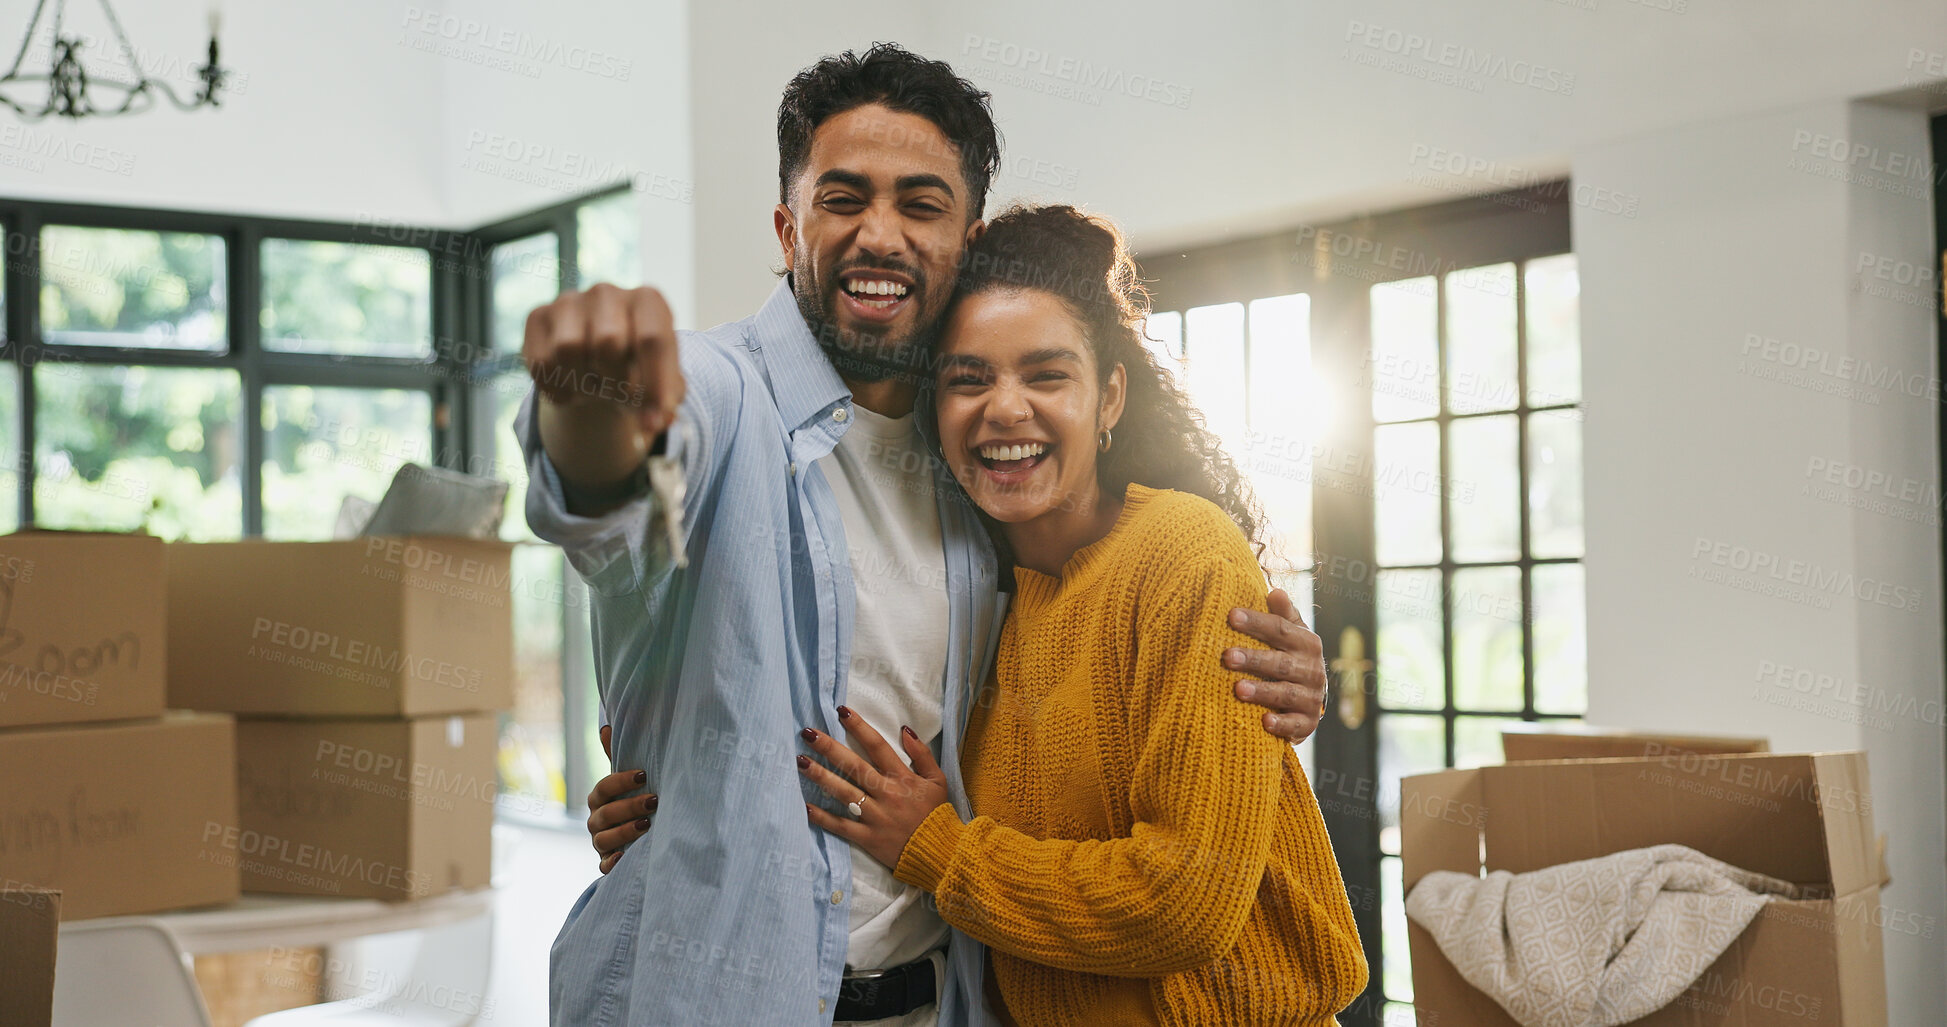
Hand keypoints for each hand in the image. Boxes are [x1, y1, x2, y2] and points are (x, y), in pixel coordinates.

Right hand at [526, 283, 682, 495]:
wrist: (598, 364)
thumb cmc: (637, 370)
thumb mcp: (661, 386)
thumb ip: (665, 403)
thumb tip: (655, 422)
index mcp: (648, 301)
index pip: (652, 339)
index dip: (653, 385)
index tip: (653, 422)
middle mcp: (608, 292)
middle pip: (608, 342)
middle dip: (615, 382)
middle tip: (620, 396)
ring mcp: (569, 300)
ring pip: (568, 347)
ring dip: (582, 383)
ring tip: (595, 386)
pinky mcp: (538, 316)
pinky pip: (541, 360)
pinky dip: (556, 388)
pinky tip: (570, 387)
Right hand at [587, 724, 655, 874]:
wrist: (639, 835)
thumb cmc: (634, 800)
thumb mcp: (629, 780)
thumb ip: (618, 757)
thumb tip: (606, 727)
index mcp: (599, 799)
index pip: (603, 788)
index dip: (621, 781)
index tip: (644, 775)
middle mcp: (596, 821)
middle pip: (605, 814)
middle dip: (629, 806)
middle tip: (654, 801)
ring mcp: (600, 843)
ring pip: (603, 839)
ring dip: (624, 832)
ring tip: (647, 826)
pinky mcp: (607, 862)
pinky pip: (604, 865)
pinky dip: (612, 862)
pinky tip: (625, 857)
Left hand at [798, 706, 951, 869]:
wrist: (942, 854)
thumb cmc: (937, 815)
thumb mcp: (938, 780)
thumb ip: (922, 754)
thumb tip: (905, 730)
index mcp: (903, 778)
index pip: (878, 746)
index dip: (859, 727)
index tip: (842, 712)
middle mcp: (886, 794)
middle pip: (854, 766)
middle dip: (829, 747)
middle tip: (808, 733)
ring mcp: (875, 816)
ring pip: (843, 792)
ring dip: (820, 776)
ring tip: (800, 762)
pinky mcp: (867, 837)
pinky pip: (841, 826)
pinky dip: (823, 817)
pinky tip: (805, 806)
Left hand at [1226, 588, 1328, 743]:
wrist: (1308, 700)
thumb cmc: (1290, 659)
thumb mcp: (1291, 636)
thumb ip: (1282, 615)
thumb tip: (1275, 591)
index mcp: (1306, 643)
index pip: (1280, 629)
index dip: (1256, 622)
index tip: (1231, 615)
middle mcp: (1312, 669)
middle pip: (1281, 662)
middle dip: (1254, 658)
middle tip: (1227, 656)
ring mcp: (1311, 697)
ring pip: (1286, 693)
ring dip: (1262, 691)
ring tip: (1238, 689)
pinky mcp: (1307, 723)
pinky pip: (1295, 725)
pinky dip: (1281, 724)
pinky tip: (1264, 722)